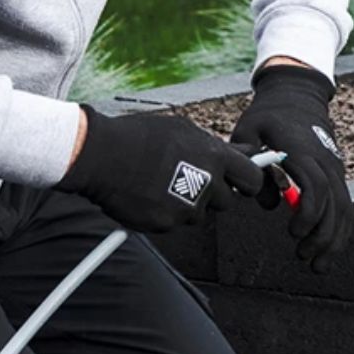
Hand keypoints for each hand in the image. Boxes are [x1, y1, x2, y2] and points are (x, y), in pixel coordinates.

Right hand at [57, 105, 263, 232]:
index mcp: (215, 157)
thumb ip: (211, 146)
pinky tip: (146, 194)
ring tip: (159, 184)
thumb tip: (236, 153)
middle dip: (213, 194)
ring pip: (198, 213)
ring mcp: (186, 207)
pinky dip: (163, 212)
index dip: (249, 181)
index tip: (243, 182)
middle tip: (191, 181)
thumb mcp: (181, 130)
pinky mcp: (166, 223)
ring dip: (186, 203)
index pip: (253, 178)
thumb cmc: (137, 138)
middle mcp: (206, 185)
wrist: (100, 156)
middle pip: (227, 201)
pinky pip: (173, 222)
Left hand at [231, 65, 352, 271]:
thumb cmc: (267, 116)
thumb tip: (267, 203)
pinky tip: (327, 252)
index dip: (307, 212)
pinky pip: (345, 205)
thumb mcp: (249, 131)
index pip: (315, 186)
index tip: (293, 233)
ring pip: (344, 208)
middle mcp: (325, 161)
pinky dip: (340, 230)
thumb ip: (251, 163)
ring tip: (317, 265)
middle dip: (322, 235)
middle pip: (334, 203)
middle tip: (302, 257)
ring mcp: (335, 168)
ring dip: (334, 239)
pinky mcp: (336, 175)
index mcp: (303, 150)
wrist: (296, 97)